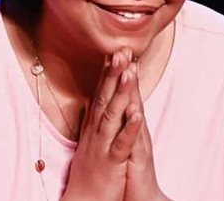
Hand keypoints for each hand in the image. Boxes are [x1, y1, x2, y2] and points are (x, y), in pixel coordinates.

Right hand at [62, 49, 142, 200]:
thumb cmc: (90, 173)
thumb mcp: (89, 144)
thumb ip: (89, 122)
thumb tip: (87, 103)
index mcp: (93, 128)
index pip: (100, 94)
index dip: (108, 73)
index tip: (115, 50)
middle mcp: (96, 133)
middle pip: (105, 98)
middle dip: (113, 74)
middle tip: (121, 50)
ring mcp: (102, 147)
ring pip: (112, 115)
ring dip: (120, 93)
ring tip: (129, 71)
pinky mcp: (111, 163)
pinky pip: (121, 143)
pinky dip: (128, 128)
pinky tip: (136, 113)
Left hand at [124, 60, 170, 200]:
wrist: (142, 200)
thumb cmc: (129, 173)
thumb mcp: (121, 144)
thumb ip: (119, 124)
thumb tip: (116, 106)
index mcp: (127, 126)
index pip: (122, 95)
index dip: (116, 74)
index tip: (112, 51)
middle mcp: (135, 131)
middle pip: (130, 97)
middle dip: (125, 74)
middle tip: (123, 48)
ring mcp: (138, 143)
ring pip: (135, 114)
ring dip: (133, 93)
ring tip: (130, 70)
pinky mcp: (138, 160)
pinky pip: (136, 142)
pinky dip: (136, 127)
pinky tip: (137, 112)